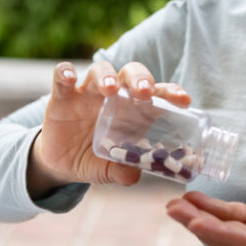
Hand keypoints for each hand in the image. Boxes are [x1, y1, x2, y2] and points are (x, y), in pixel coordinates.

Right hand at [26, 60, 191, 197]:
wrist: (62, 164)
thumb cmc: (95, 160)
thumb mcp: (110, 169)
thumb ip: (122, 172)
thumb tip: (134, 175)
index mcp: (134, 109)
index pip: (157, 93)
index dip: (171, 93)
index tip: (184, 100)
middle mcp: (114, 95)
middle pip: (131, 73)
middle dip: (141, 78)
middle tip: (144, 93)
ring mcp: (88, 92)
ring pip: (100, 70)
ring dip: (107, 76)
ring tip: (110, 90)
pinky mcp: (63, 96)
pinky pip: (62, 77)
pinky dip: (65, 73)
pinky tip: (69, 78)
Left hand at [165, 178, 245, 245]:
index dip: (224, 237)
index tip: (199, 223)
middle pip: (230, 241)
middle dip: (201, 225)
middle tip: (175, 210)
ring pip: (226, 228)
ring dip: (200, 216)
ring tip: (175, 204)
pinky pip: (232, 215)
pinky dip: (212, 206)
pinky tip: (193, 198)